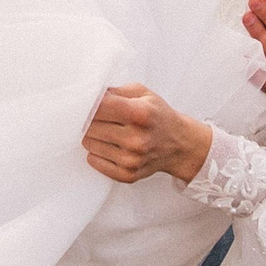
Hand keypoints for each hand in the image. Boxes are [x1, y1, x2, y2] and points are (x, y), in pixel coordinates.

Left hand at [83, 84, 213, 184]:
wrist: (179, 145)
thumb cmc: (158, 116)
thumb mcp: (142, 93)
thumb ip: (114, 90)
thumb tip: (87, 94)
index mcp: (141, 114)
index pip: (98, 106)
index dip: (87, 103)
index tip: (86, 102)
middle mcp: (136, 138)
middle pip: (89, 125)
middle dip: (90, 119)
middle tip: (101, 118)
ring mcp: (131, 159)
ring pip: (88, 143)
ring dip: (93, 136)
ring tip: (110, 132)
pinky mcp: (127, 174)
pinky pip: (93, 161)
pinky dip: (97, 152)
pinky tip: (111, 146)